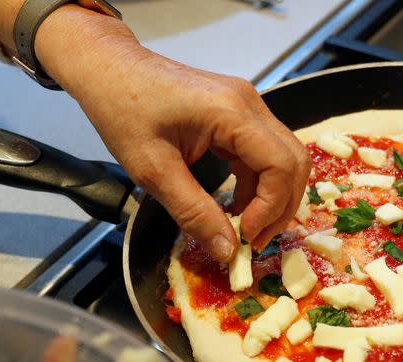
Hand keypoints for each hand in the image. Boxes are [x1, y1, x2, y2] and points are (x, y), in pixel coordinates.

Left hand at [67, 49, 309, 259]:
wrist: (108, 69)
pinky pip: (263, 154)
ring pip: (283, 159)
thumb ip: (194, 212)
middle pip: (294, 162)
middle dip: (280, 207)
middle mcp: (250, 104)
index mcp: (232, 112)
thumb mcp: (153, 170)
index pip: (281, 165)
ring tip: (243, 229)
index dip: (271, 207)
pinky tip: (235, 206)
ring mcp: (247, 107)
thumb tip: (227, 251)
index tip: (243, 236)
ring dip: (271, 198)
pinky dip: (256, 185)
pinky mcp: (238, 115)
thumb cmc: (123, 110)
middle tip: (252, 241)